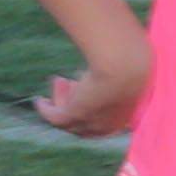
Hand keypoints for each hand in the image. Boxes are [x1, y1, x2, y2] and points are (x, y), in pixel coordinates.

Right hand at [34, 34, 154, 137]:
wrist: (126, 67)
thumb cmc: (136, 60)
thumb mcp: (134, 63)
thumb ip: (132, 64)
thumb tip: (132, 50)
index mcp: (128, 115)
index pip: (109, 120)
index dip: (98, 105)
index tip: (90, 86)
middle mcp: (109, 124)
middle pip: (87, 121)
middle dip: (79, 103)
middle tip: (71, 82)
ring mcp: (90, 122)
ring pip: (70, 120)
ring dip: (63, 101)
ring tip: (59, 80)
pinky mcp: (74, 115)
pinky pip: (55, 117)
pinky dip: (46, 110)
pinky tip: (40, 101)